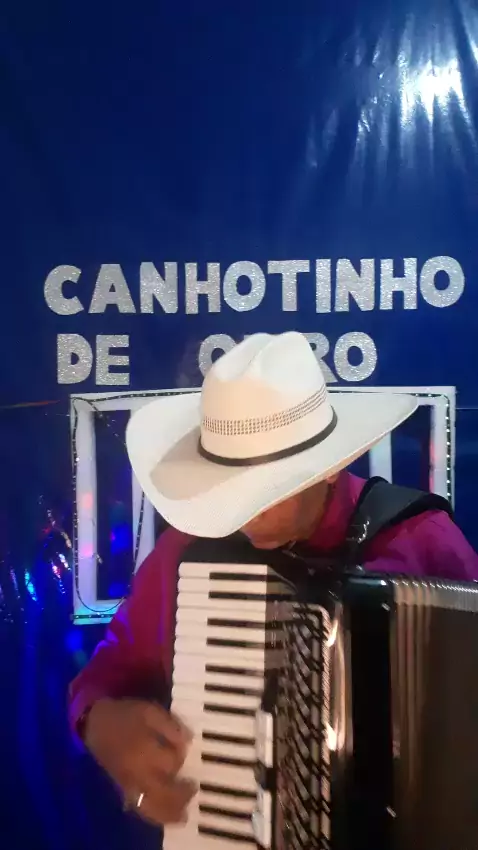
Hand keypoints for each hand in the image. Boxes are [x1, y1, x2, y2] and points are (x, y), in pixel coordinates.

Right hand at [84, 697, 196, 825]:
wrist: (95, 723)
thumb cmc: (125, 715)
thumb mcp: (150, 711)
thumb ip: (170, 726)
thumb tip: (187, 742)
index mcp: (144, 751)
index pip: (172, 763)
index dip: (181, 757)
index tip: (185, 750)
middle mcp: (137, 773)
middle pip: (164, 793)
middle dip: (181, 795)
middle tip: (193, 788)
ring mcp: (129, 784)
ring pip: (151, 807)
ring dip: (169, 812)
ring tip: (183, 813)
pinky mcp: (123, 789)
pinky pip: (140, 809)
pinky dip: (153, 815)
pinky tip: (164, 814)